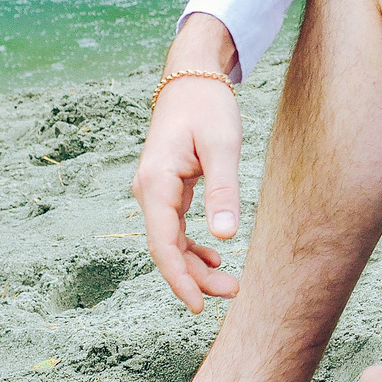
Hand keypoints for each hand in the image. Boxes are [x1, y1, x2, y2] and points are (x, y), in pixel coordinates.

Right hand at [132, 20, 245, 312]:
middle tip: (232, 293)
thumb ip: (222, 191)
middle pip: (166, 248)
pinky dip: (192, 246)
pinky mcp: (167, 188)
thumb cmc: (208, 106)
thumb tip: (224, 238)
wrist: (192, 76)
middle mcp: (148, 191)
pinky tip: (214, 257)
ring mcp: (155, 191)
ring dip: (195, 265)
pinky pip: (174, 228)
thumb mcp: (222, 146)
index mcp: (156, 183)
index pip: (162, 243)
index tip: (198, 305)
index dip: (179, 278)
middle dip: (195, 277)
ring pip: (170, 241)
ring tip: (229, 283)